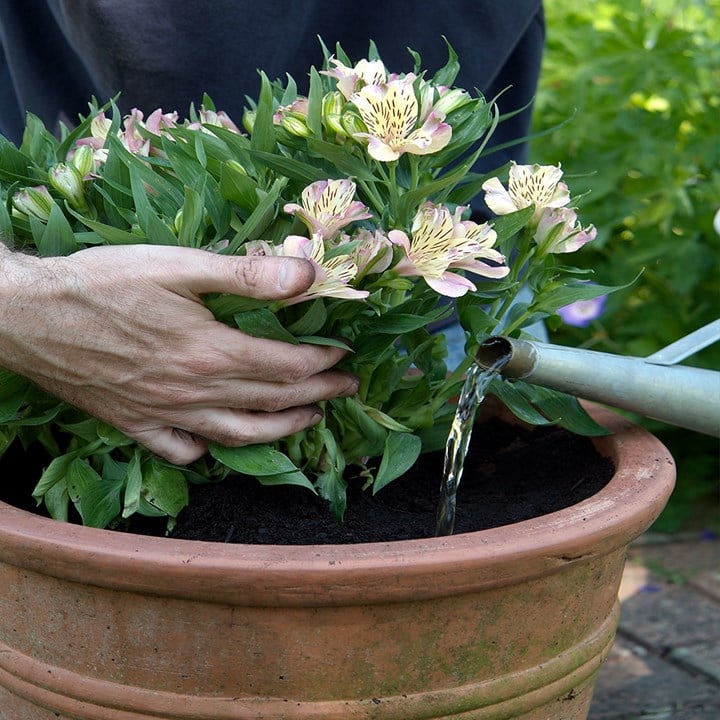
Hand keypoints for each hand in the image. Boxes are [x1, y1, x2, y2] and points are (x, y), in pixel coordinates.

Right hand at [0, 244, 357, 463]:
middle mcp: (196, 392)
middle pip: (273, 401)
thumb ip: (248, 274)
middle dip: (317, 396)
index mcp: (212, 352)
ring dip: (281, 430)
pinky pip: (179, 449)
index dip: (322, 362)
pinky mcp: (134, 424)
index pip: (287, 365)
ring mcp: (165, 414)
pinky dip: (206, 449)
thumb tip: (309, 275)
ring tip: (308, 422)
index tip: (344, 356)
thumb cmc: (104, 282)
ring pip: (238, 434)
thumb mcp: (180, 266)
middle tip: (345, 390)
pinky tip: (217, 443)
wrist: (29, 315)